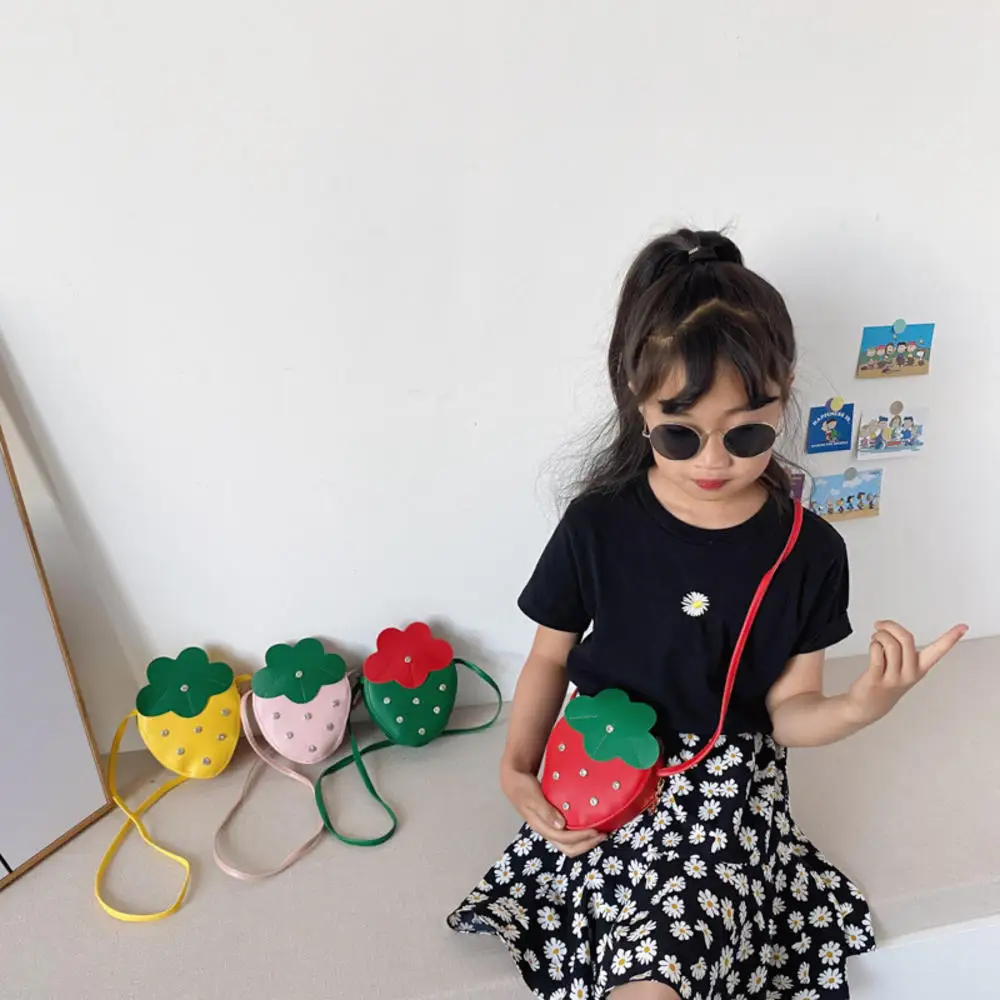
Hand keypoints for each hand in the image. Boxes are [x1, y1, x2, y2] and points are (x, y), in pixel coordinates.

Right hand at [501, 762, 605, 856]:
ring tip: (599, 834)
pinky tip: (587, 826)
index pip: (564, 839)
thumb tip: (560, 826)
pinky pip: (567, 834)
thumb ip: (545, 810)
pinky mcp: (551, 821)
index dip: (581, 838)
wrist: (513, 780)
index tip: (597, 831)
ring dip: (584, 842)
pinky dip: (579, 834)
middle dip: (586, 844)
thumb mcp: (532, 796)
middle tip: (603, 835)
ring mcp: (548, 827)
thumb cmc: (522, 787)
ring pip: (568, 843)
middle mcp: (546, 830)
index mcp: (541, 826)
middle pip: (568, 847)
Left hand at [847, 620, 967, 725]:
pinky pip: (876, 653)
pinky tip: (872, 646)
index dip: (950, 638)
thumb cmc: (885, 683)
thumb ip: (902, 650)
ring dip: (879, 635)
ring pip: (890, 644)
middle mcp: (909, 673)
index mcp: (919, 668)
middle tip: (880, 624)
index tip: (963, 627)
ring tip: (875, 638)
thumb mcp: (902, 669)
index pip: (938, 651)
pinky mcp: (876, 679)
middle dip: (891, 626)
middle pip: (907, 639)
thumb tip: (892, 628)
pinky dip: (873, 644)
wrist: (867, 707)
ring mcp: (894, 678)